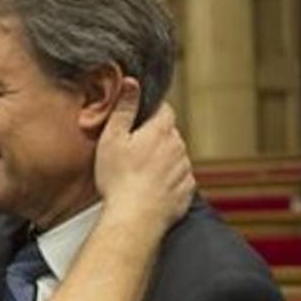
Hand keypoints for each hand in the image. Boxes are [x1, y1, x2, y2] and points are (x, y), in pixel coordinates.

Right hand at [94, 78, 193, 231]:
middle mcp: (179, 147)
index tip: (139, 121)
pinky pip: (180, 178)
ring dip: (163, 160)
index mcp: (161, 131)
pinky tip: (151, 188)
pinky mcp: (187, 191)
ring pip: (176, 156)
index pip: (164, 110)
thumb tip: (132, 82)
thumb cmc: (119, 179)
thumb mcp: (112, 139)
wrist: (135, 217)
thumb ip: (124, 108)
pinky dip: (169, 180)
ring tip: (140, 173)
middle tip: (134, 151)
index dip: (152, 112)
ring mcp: (185, 170)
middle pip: (170, 134)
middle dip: (156, 138)